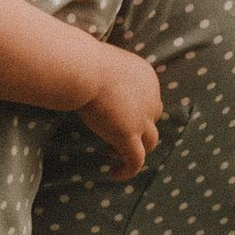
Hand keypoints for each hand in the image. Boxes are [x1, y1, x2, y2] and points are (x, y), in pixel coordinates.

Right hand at [74, 43, 163, 178]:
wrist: (83, 69)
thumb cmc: (82, 61)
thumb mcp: (102, 64)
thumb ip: (106, 74)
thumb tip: (88, 76)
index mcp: (146, 78)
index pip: (149, 99)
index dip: (135, 112)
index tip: (114, 117)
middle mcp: (151, 98)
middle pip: (152, 120)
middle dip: (137, 130)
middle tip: (114, 135)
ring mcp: (142, 119)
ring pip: (150, 142)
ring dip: (134, 149)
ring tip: (113, 153)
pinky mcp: (130, 135)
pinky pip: (136, 161)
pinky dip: (128, 169)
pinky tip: (114, 173)